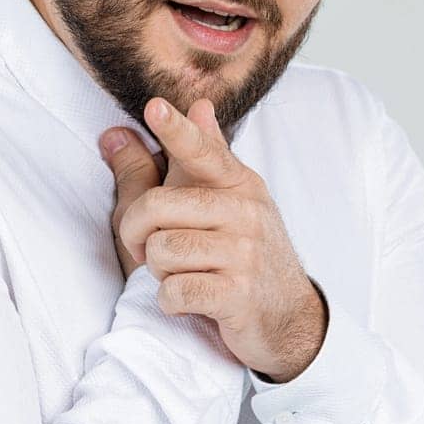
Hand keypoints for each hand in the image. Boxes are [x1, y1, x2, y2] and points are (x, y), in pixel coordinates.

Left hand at [98, 96, 328, 382]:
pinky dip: (169, 301)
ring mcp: (245, 254)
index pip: (201, 151)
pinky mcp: (238, 295)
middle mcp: (245, 212)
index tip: (154, 106)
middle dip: (135, 232)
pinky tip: (188, 300)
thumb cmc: (240, 252)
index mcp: (237, 183)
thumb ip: (194, 157)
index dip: (176, 130)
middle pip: (156, 206)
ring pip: (161, 251)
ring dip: (158, 270)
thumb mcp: (223, 200)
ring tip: (180, 273)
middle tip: (145, 248)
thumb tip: (182, 108)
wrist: (288, 317)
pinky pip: (175, 291)